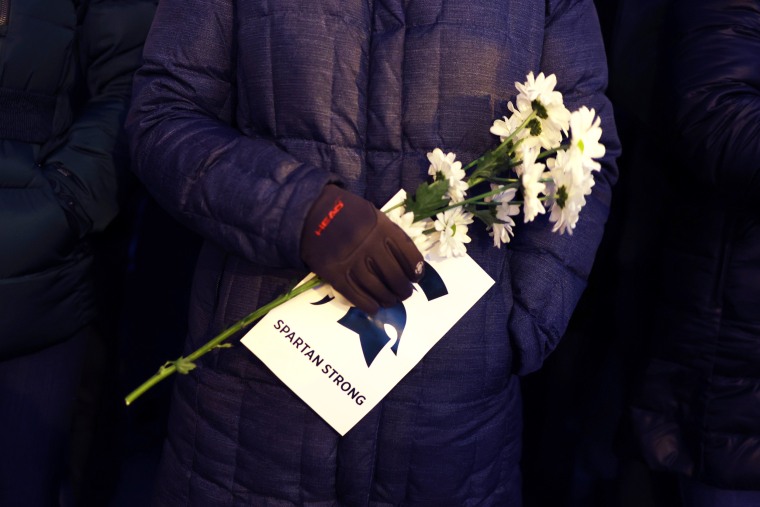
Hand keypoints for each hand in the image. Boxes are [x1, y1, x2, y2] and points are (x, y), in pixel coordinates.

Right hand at [300, 185, 423, 314]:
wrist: (311, 212)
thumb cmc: (346, 213)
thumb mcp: (374, 215)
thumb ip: (390, 234)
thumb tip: (407, 261)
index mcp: (383, 229)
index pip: (409, 257)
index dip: (416, 271)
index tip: (416, 277)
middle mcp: (370, 247)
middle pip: (395, 277)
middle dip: (403, 290)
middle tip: (404, 293)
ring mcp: (352, 262)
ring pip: (378, 290)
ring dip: (389, 299)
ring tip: (391, 300)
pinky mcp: (336, 275)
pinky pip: (357, 297)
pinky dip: (369, 305)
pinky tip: (374, 307)